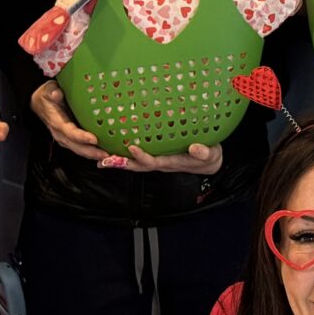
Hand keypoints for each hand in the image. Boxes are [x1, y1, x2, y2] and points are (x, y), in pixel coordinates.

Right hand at [30, 81, 104, 159]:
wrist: (38, 103)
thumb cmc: (45, 97)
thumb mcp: (47, 91)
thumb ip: (52, 92)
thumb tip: (56, 93)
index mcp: (56, 122)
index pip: (70, 132)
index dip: (81, 137)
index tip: (94, 139)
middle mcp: (60, 133)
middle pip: (76, 146)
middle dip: (91, 152)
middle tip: (105, 154)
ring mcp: (64, 137)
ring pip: (78, 149)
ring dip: (92, 154)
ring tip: (107, 156)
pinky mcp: (69, 138)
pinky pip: (80, 147)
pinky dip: (90, 151)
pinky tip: (101, 153)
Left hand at [107, 141, 223, 175]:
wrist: (210, 162)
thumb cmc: (209, 156)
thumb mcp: (211, 154)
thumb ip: (203, 152)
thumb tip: (194, 148)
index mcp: (172, 162)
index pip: (154, 162)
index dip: (142, 156)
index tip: (132, 148)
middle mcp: (162, 163)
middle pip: (138, 166)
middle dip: (121, 164)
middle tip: (104, 160)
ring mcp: (159, 161)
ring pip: (136, 164)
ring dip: (119, 162)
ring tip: (102, 158)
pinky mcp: (159, 157)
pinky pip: (141, 157)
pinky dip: (127, 156)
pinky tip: (116, 149)